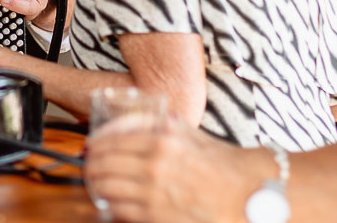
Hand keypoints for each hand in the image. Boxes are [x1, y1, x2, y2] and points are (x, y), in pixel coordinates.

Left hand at [86, 119, 257, 222]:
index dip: (95, 145)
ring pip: (106, 189)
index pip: (110, 141)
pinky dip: (110, 206)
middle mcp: (154, 166)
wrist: (246, 194)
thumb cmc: (221, 163)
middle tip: (90, 166)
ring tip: (97, 184)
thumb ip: (158, 124)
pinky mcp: (156, 217)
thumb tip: (128, 123)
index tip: (91, 147)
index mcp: (162, 141)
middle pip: (103, 165)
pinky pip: (119, 210)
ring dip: (96, 185)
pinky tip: (111, 202)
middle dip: (91, 165)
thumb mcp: (189, 132)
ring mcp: (154, 194)